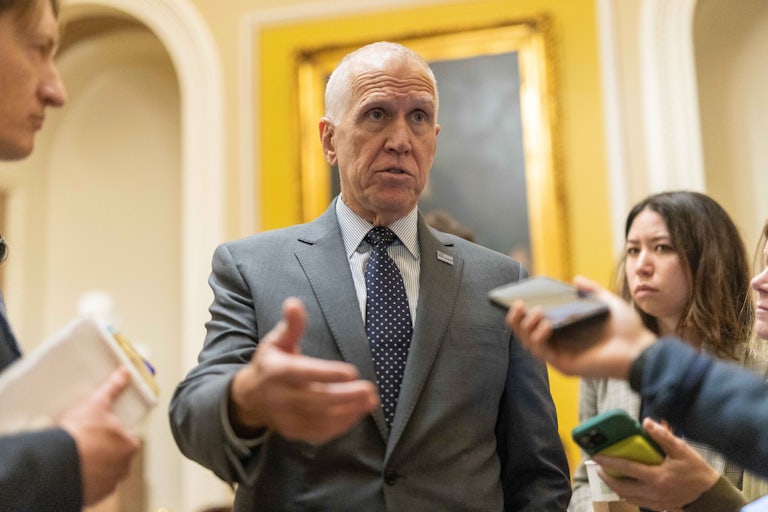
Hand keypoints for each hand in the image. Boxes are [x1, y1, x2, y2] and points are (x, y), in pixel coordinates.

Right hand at [59, 367, 139, 505]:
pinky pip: (92, 486)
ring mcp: (108, 483)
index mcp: (130, 445)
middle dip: (105, 451)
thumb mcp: (97, 403)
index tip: (100, 430)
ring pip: (105, 472)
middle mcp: (124, 468)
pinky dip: (85, 479)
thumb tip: (125, 372)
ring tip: (79, 456)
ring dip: (96, 466)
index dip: (113, 433)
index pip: (127, 438)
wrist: (58, 463)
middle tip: (87, 442)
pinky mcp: (93, 496)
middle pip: (117, 456)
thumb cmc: (81, 433)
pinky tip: (75, 469)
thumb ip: (113, 387)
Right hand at [228, 297, 378, 443]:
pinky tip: (358, 413)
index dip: (326, 373)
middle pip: (316, 400)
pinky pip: (320, 433)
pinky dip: (341, 425)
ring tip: (371, 400)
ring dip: (349, 411)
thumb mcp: (276, 341)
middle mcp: (280, 398)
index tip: (351, 371)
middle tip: (369, 389)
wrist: (250, 399)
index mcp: (276, 372)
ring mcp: (287, 418)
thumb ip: (291, 325)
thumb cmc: (270, 364)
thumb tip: (294, 303)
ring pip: (321, 419)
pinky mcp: (295, 432)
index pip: (302, 373)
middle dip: (345, 396)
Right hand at [505, 275, 656, 378]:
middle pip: (526, 333)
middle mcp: (559, 343)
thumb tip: (575, 279)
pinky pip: (542, 352)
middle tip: (517, 303)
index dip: (524, 311)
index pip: (536, 321)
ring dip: (526, 326)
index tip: (518, 296)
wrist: (641, 349)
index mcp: (566, 330)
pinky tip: (546, 324)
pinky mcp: (564, 365)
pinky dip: (539, 338)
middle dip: (517, 319)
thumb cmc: (627, 330)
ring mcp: (560, 354)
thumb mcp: (608, 302)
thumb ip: (592, 291)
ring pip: (529, 343)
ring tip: (535, 311)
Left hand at [592, 418, 719, 510]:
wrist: (711, 496)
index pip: (626, 469)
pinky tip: (624, 484)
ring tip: (607, 474)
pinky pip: (636, 501)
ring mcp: (655, 502)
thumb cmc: (696, 471)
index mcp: (656, 477)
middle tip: (598, 466)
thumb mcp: (682, 451)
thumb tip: (646, 422)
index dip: (608, 462)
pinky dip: (626, 493)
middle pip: (621, 487)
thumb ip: (663, 436)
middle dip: (606, 477)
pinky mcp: (658, 507)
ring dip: (614, 486)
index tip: (596, 455)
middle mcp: (652, 492)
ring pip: (627, 496)